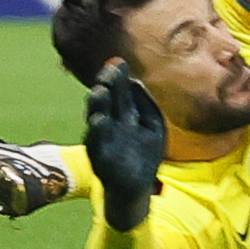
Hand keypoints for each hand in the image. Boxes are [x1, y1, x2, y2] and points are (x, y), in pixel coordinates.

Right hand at [83, 58, 165, 230]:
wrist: (136, 187)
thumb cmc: (144, 152)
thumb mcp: (151, 124)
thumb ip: (144, 103)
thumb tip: (134, 80)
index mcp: (121, 114)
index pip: (117, 91)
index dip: (116, 77)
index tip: (117, 61)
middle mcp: (109, 124)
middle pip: (106, 102)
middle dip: (106, 86)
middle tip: (108, 71)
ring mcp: (103, 141)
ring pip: (98, 119)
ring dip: (98, 105)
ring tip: (100, 91)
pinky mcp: (101, 158)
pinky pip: (98, 144)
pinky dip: (99, 132)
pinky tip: (99, 120)